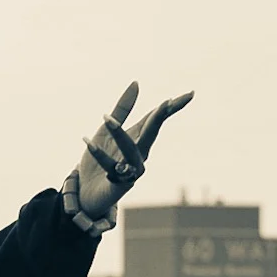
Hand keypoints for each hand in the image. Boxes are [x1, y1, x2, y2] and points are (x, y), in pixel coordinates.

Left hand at [72, 82, 193, 220]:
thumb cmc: (98, 161)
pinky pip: (111, 167)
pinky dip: (99, 155)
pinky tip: (87, 142)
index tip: (191, 93)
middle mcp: (140, 154)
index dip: (172, 107)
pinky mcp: (119, 183)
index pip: (156, 119)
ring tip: (106, 118)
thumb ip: (122, 109)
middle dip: (158, 118)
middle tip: (166, 103)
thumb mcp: (106, 130)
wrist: (85, 192)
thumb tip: (137, 83)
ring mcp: (132, 169)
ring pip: (130, 150)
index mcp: (139, 138)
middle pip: (151, 133)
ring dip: (118, 133)